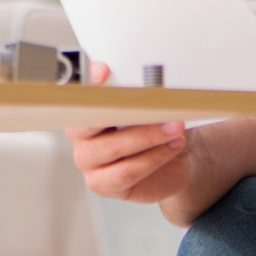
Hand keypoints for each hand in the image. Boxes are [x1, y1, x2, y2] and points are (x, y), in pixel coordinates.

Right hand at [65, 61, 194, 205]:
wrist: (176, 159)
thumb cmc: (158, 129)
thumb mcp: (152, 107)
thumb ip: (143, 95)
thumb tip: (153, 86)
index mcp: (85, 109)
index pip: (79, 94)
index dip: (88, 82)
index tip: (104, 71)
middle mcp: (81, 135)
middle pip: (92, 121)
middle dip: (128, 110)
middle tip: (159, 104)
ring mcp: (89, 161)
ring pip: (113, 147)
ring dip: (148, 137)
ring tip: (175, 128)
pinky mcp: (103, 183)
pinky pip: (127, 171)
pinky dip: (154, 157)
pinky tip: (172, 147)